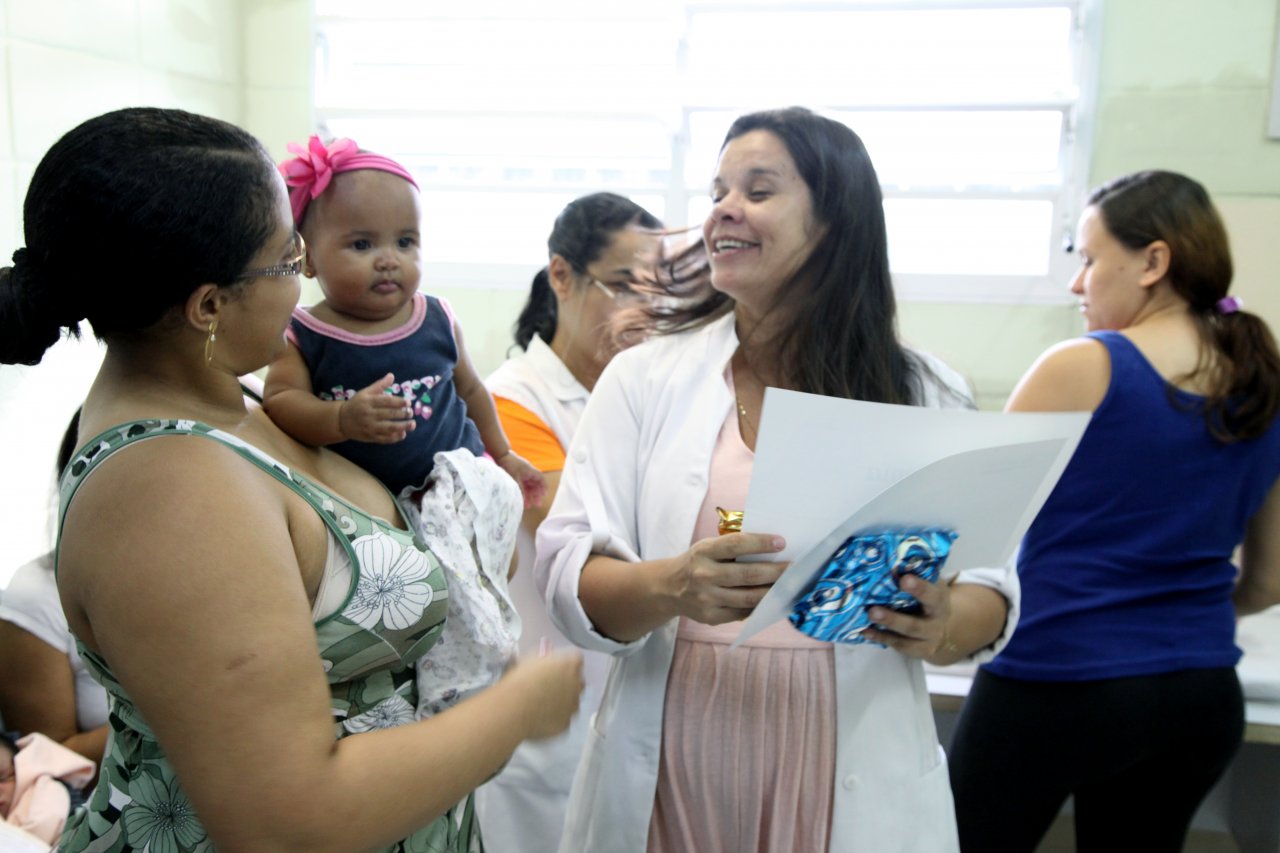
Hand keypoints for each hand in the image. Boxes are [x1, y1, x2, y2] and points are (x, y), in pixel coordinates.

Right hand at [337, 373, 415, 443]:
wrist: (341, 420)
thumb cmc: (356, 404)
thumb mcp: (365, 392)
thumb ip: (380, 385)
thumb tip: (392, 375)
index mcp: (368, 401)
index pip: (386, 401)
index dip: (399, 402)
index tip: (408, 402)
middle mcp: (369, 414)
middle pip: (389, 414)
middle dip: (403, 413)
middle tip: (411, 412)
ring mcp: (370, 427)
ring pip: (388, 428)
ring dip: (402, 427)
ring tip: (412, 424)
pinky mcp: (370, 437)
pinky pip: (384, 439)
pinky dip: (395, 438)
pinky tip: (403, 434)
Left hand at [495, 451, 546, 507]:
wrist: (501, 455)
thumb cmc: (510, 464)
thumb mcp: (515, 478)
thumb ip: (519, 489)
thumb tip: (521, 499)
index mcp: (531, 471)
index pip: (541, 480)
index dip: (544, 488)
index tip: (544, 496)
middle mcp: (529, 473)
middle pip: (536, 485)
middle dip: (537, 495)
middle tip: (537, 504)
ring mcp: (523, 475)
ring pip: (529, 487)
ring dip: (530, 496)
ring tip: (528, 505)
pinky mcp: (517, 476)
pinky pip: (523, 486)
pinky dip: (523, 493)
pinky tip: (521, 500)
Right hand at [501, 650, 584, 739]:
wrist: (515, 708)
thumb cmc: (520, 681)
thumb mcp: (532, 661)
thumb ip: (547, 662)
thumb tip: (549, 664)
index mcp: (570, 665)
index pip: (576, 660)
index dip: (565, 664)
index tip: (556, 668)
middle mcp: (577, 685)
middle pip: (578, 682)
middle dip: (568, 684)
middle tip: (550, 687)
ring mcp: (573, 706)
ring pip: (572, 703)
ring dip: (563, 702)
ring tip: (542, 705)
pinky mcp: (566, 724)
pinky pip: (563, 720)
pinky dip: (555, 718)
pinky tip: (541, 718)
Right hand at [668, 533, 787, 625]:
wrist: (668, 588)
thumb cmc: (697, 563)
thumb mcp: (707, 547)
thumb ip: (731, 548)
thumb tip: (771, 551)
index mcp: (703, 551)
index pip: (736, 544)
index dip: (760, 543)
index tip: (781, 542)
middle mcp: (703, 575)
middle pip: (748, 574)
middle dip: (776, 571)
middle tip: (794, 568)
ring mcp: (707, 599)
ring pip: (749, 597)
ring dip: (773, 591)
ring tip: (788, 585)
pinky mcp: (710, 617)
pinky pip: (742, 612)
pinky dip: (759, 605)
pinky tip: (771, 599)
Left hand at [861, 573, 954, 659]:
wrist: (943, 625)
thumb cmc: (929, 598)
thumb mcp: (930, 584)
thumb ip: (916, 573)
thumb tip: (891, 554)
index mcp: (939, 601)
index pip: (931, 595)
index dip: (919, 589)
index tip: (904, 579)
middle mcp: (935, 623)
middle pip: (915, 624)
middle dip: (893, 619)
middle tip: (873, 610)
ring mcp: (927, 639)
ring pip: (905, 637)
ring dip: (884, 629)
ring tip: (868, 618)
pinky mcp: (917, 650)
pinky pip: (898, 645)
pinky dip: (880, 637)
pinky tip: (865, 630)